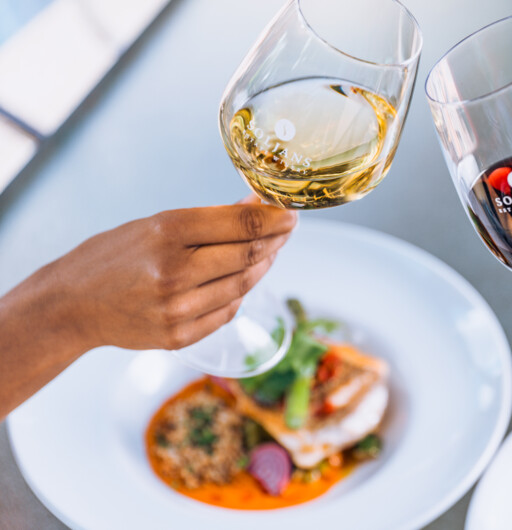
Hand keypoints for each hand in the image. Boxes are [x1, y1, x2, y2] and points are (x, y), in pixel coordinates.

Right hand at [47, 196, 296, 350]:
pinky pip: (229, 311)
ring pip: (244, 284)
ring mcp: (178, 309)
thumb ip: (210, 219)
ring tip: (269, 250)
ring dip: (264, 265)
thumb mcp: (155, 225)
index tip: (291, 212)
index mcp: (167, 233)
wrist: (70, 305)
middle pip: (249, 254)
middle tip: (287, 229)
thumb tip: (259, 204)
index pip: (241, 224)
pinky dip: (241, 292)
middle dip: (276, 239)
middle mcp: (174, 272)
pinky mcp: (180, 337)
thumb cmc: (115, 257)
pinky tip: (243, 278)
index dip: (275, 217)